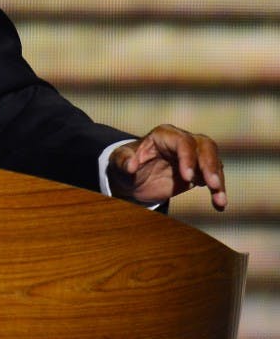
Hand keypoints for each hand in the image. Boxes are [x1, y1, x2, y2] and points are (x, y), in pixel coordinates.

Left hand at [108, 124, 226, 210]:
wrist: (132, 177)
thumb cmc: (124, 164)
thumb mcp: (117, 162)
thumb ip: (123, 161)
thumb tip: (130, 166)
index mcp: (163, 135)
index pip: (182, 141)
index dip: (187, 157)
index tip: (187, 177)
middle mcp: (182, 141)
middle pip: (205, 146)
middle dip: (210, 165)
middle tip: (212, 185)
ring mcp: (193, 155)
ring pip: (214, 161)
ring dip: (218, 180)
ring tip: (220, 201)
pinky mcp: (199, 171)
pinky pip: (213, 177)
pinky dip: (218, 190)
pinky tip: (220, 204)